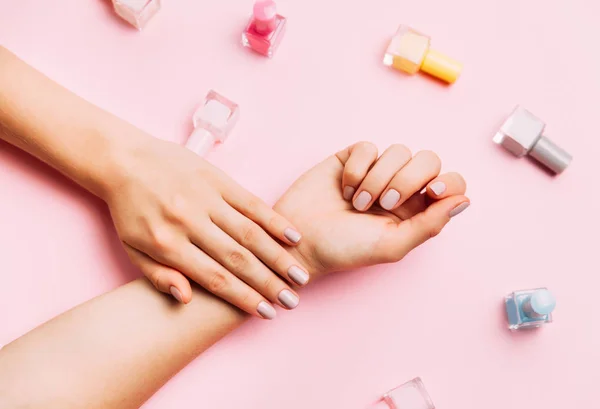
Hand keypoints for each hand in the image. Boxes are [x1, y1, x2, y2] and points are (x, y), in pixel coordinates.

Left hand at [104, 137, 308, 317]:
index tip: (268, 312)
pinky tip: (294, 236)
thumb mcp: (132, 248)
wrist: (123, 159)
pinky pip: (251, 202)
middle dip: (268, 283)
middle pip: (237, 259)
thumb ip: (158, 276)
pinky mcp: (217, 178)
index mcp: (167, 244)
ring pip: (249, 233)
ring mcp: (206, 198)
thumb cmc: (129, 209)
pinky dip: (274, 220)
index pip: (214, 278)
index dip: (244, 298)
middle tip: (292, 301)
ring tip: (299, 275)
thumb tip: (186, 299)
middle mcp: (189, 222)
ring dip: (278, 256)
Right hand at [274, 142, 468, 277]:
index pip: (450, 183)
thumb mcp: (391, 245)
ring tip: (357, 203)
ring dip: (376, 178)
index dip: (447, 182)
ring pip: (397, 151)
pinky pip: (368, 147)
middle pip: (428, 160)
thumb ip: (429, 225)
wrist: (299, 239)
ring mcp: (377, 170)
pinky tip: (344, 188)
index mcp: (417, 211)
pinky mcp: (352, 158)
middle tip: (384, 203)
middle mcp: (401, 187)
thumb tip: (464, 201)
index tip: (430, 193)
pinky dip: (357, 168)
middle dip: (407, 179)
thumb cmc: (344, 249)